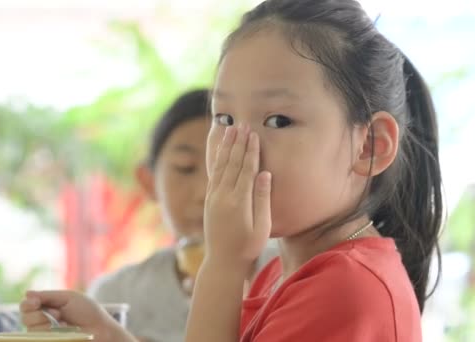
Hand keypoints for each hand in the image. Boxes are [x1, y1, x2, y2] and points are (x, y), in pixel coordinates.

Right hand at [20, 291, 135, 341]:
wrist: (102, 330)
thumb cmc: (89, 312)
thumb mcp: (69, 298)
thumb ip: (47, 296)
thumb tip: (26, 293)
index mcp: (48, 309)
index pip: (26, 306)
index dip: (27, 304)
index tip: (35, 302)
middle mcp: (44, 323)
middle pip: (25, 318)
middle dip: (37, 314)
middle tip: (56, 313)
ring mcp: (47, 336)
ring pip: (30, 330)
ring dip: (44, 324)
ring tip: (62, 323)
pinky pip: (38, 339)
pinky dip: (47, 334)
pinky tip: (59, 331)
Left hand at [204, 124, 271, 271]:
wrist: (222, 261)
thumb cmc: (247, 247)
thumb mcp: (262, 227)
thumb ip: (262, 199)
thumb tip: (265, 174)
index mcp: (238, 202)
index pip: (246, 169)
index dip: (250, 151)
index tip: (253, 134)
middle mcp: (222, 196)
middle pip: (232, 163)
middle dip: (237, 143)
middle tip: (242, 124)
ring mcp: (213, 197)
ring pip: (220, 166)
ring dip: (226, 146)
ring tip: (229, 129)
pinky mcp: (209, 200)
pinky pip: (213, 173)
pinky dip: (217, 158)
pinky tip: (220, 149)